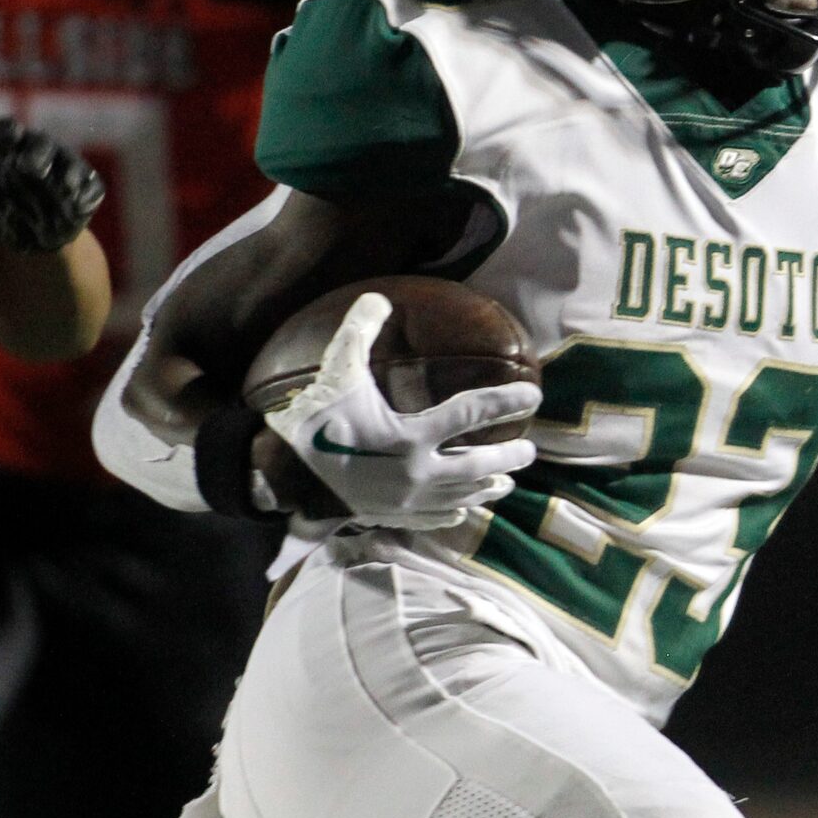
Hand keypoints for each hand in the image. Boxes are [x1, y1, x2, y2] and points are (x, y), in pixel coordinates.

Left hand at [0, 118, 105, 253]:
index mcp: (11, 148)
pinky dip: (85, 196)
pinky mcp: (89, 188)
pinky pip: (91, 188)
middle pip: (40, 144)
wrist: (30, 240)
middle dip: (36, 154)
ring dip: (66, 174)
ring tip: (62, 188)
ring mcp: (67, 168)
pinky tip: (78, 207)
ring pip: (69, 164)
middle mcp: (41, 152)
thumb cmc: (0, 212)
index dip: (3, 133)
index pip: (6, 131)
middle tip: (27, 167)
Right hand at [263, 292, 540, 529]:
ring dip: (488, 488)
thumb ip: (359, 330)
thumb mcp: (337, 371)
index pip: (473, 414)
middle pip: (478, 466)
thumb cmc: (314, 422)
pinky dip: (453, 515)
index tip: (534, 395)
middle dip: (509, 457)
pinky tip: (464, 512)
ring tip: (506, 484)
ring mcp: (407, 501)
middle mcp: (418, 473)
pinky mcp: (391, 517)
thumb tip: (378, 296)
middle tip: (531, 451)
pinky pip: (432, 520)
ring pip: (462, 497)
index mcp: (412, 436)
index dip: (508, 401)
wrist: (282, 477)